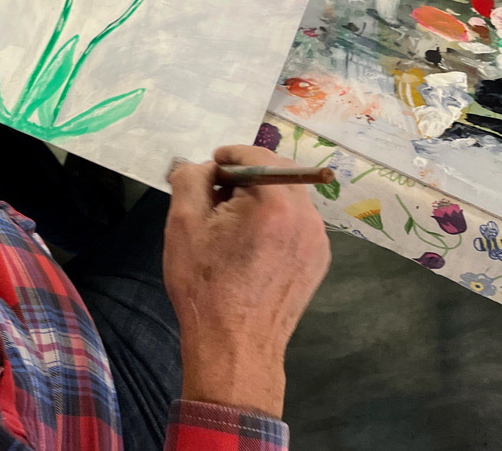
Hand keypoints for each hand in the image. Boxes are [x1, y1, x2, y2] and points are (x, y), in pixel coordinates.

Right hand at [164, 145, 330, 417]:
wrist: (234, 347)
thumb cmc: (204, 284)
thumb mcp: (183, 224)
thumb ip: (190, 179)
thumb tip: (202, 166)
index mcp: (275, 203)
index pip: (256, 154)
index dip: (228, 155)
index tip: (207, 170)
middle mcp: (306, 216)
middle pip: (278, 172)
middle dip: (246, 174)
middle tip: (215, 194)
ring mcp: (317, 240)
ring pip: (289, 197)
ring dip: (261, 196)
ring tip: (231, 223)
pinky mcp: (318, 259)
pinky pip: (297, 222)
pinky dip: (275, 220)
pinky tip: (250, 245)